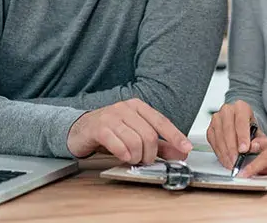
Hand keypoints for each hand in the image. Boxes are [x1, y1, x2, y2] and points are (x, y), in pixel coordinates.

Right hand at [67, 98, 192, 163]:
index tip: (186, 149)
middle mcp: (125, 108)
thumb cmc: (110, 131)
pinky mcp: (98, 127)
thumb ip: (160, 145)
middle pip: (149, 135)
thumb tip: (181, 153)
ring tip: (132, 159)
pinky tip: (124, 157)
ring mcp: (111, 116)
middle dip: (150, 153)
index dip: (175, 136)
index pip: (162, 121)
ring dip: (137, 156)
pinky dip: (124, 154)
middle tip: (145, 160)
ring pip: (135, 141)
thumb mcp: (136, 135)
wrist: (80, 130)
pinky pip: (118, 144)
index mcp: (138, 107)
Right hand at [206, 100, 266, 168]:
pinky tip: (225, 160)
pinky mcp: (210, 128)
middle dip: (232, 148)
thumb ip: (261, 142)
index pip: (241, 121)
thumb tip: (254, 146)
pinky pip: (213, 142)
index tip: (244, 150)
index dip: (242, 137)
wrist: (242, 126)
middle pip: (228, 130)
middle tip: (236, 160)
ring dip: (225, 152)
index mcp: (241, 107)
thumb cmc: (251, 129)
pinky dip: (219, 153)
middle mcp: (227, 110)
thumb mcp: (261, 135)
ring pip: (219, 137)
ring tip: (232, 163)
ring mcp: (217, 119)